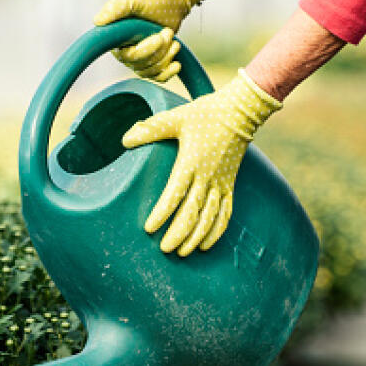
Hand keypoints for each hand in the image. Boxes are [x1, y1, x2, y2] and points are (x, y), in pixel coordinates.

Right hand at [93, 0, 203, 81]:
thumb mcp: (132, 0)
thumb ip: (114, 8)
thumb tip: (97, 22)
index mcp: (116, 39)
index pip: (129, 56)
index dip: (146, 50)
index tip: (159, 37)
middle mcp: (125, 51)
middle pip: (142, 65)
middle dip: (160, 49)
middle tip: (168, 31)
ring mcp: (140, 58)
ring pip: (152, 71)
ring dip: (167, 56)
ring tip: (172, 37)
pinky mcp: (152, 62)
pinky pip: (158, 77)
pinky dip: (168, 73)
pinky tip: (177, 64)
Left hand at [121, 69, 281, 255]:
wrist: (240, 112)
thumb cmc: (204, 114)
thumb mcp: (175, 118)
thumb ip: (151, 129)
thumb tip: (125, 140)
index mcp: (191, 162)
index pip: (175, 194)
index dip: (163, 213)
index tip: (149, 228)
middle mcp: (207, 177)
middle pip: (193, 212)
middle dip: (179, 233)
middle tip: (164, 249)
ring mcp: (221, 183)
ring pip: (210, 217)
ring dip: (196, 237)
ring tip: (182, 252)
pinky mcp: (230, 186)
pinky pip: (226, 214)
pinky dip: (216, 232)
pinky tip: (205, 245)